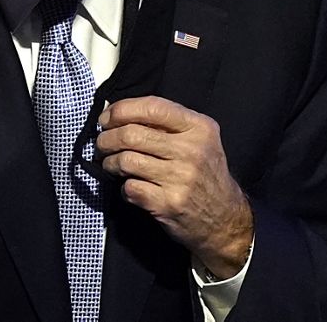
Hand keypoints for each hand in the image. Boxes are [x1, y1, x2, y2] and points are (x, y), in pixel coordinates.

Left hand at [96, 96, 253, 278]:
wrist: (224, 219)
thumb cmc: (205, 175)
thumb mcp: (200, 140)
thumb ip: (167, 124)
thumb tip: (119, 113)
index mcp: (199, 127)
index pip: (152, 106)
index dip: (122, 109)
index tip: (107, 117)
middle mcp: (191, 150)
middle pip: (132, 134)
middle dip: (107, 138)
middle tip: (102, 144)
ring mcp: (180, 178)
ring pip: (126, 160)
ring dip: (109, 162)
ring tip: (110, 165)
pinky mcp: (167, 203)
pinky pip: (129, 187)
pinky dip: (123, 187)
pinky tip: (130, 187)